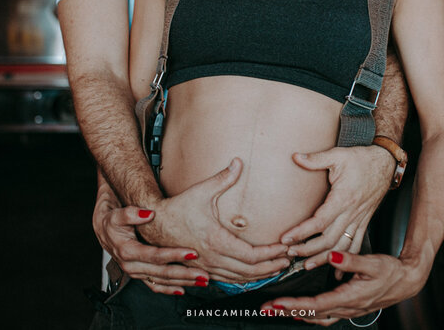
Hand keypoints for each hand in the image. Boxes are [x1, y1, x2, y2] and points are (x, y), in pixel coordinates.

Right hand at [93, 198, 208, 294]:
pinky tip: (183, 289)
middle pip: (162, 272)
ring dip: (182, 282)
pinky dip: (169, 289)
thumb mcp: (117, 214)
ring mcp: (136, 272)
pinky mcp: (140, 274)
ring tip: (202, 281)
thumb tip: (148, 214)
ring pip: (161, 281)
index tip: (192, 253)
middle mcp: (132, 266)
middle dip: (184, 274)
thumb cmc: (112, 220)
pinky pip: (155, 286)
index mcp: (127, 251)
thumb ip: (131, 213)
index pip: (155, 256)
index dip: (174, 255)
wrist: (104, 230)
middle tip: (204, 274)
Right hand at [138, 158, 290, 281]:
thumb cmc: (178, 209)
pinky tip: (254, 274)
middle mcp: (213, 258)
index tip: (284, 247)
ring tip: (277, 268)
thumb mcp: (202, 191)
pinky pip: (228, 280)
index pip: (252, 255)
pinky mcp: (203, 269)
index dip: (271, 253)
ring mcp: (207, 267)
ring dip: (261, 275)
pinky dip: (245, 279)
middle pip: (250, 271)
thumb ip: (223, 178)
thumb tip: (238, 162)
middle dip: (272, 266)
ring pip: (240, 279)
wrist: (156, 225)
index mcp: (216, 241)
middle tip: (288, 260)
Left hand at [261, 250, 426, 325]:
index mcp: (350, 297)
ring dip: (295, 314)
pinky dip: (310, 314)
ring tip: (277, 311)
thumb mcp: (374, 262)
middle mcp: (347, 307)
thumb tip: (333, 255)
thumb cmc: (392, 271)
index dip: (294, 304)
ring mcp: (348, 310)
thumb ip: (352, 260)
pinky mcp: (349, 307)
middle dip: (287, 311)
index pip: (316, 304)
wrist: (407, 280)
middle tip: (266, 308)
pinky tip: (301, 312)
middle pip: (311, 314)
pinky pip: (325, 316)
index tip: (277, 303)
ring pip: (317, 317)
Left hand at [280, 146, 393, 273]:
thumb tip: (295, 156)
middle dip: (308, 249)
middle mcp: (352, 212)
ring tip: (307, 265)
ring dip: (324, 258)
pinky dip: (346, 259)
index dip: (302, 232)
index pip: (319, 221)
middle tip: (290, 254)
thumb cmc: (362, 159)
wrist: (386, 163)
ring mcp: (359, 219)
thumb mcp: (338, 155)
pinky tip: (338, 271)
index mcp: (343, 198)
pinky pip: (355, 245)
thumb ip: (316, 159)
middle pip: (328, 239)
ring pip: (341, 246)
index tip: (286, 238)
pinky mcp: (364, 221)